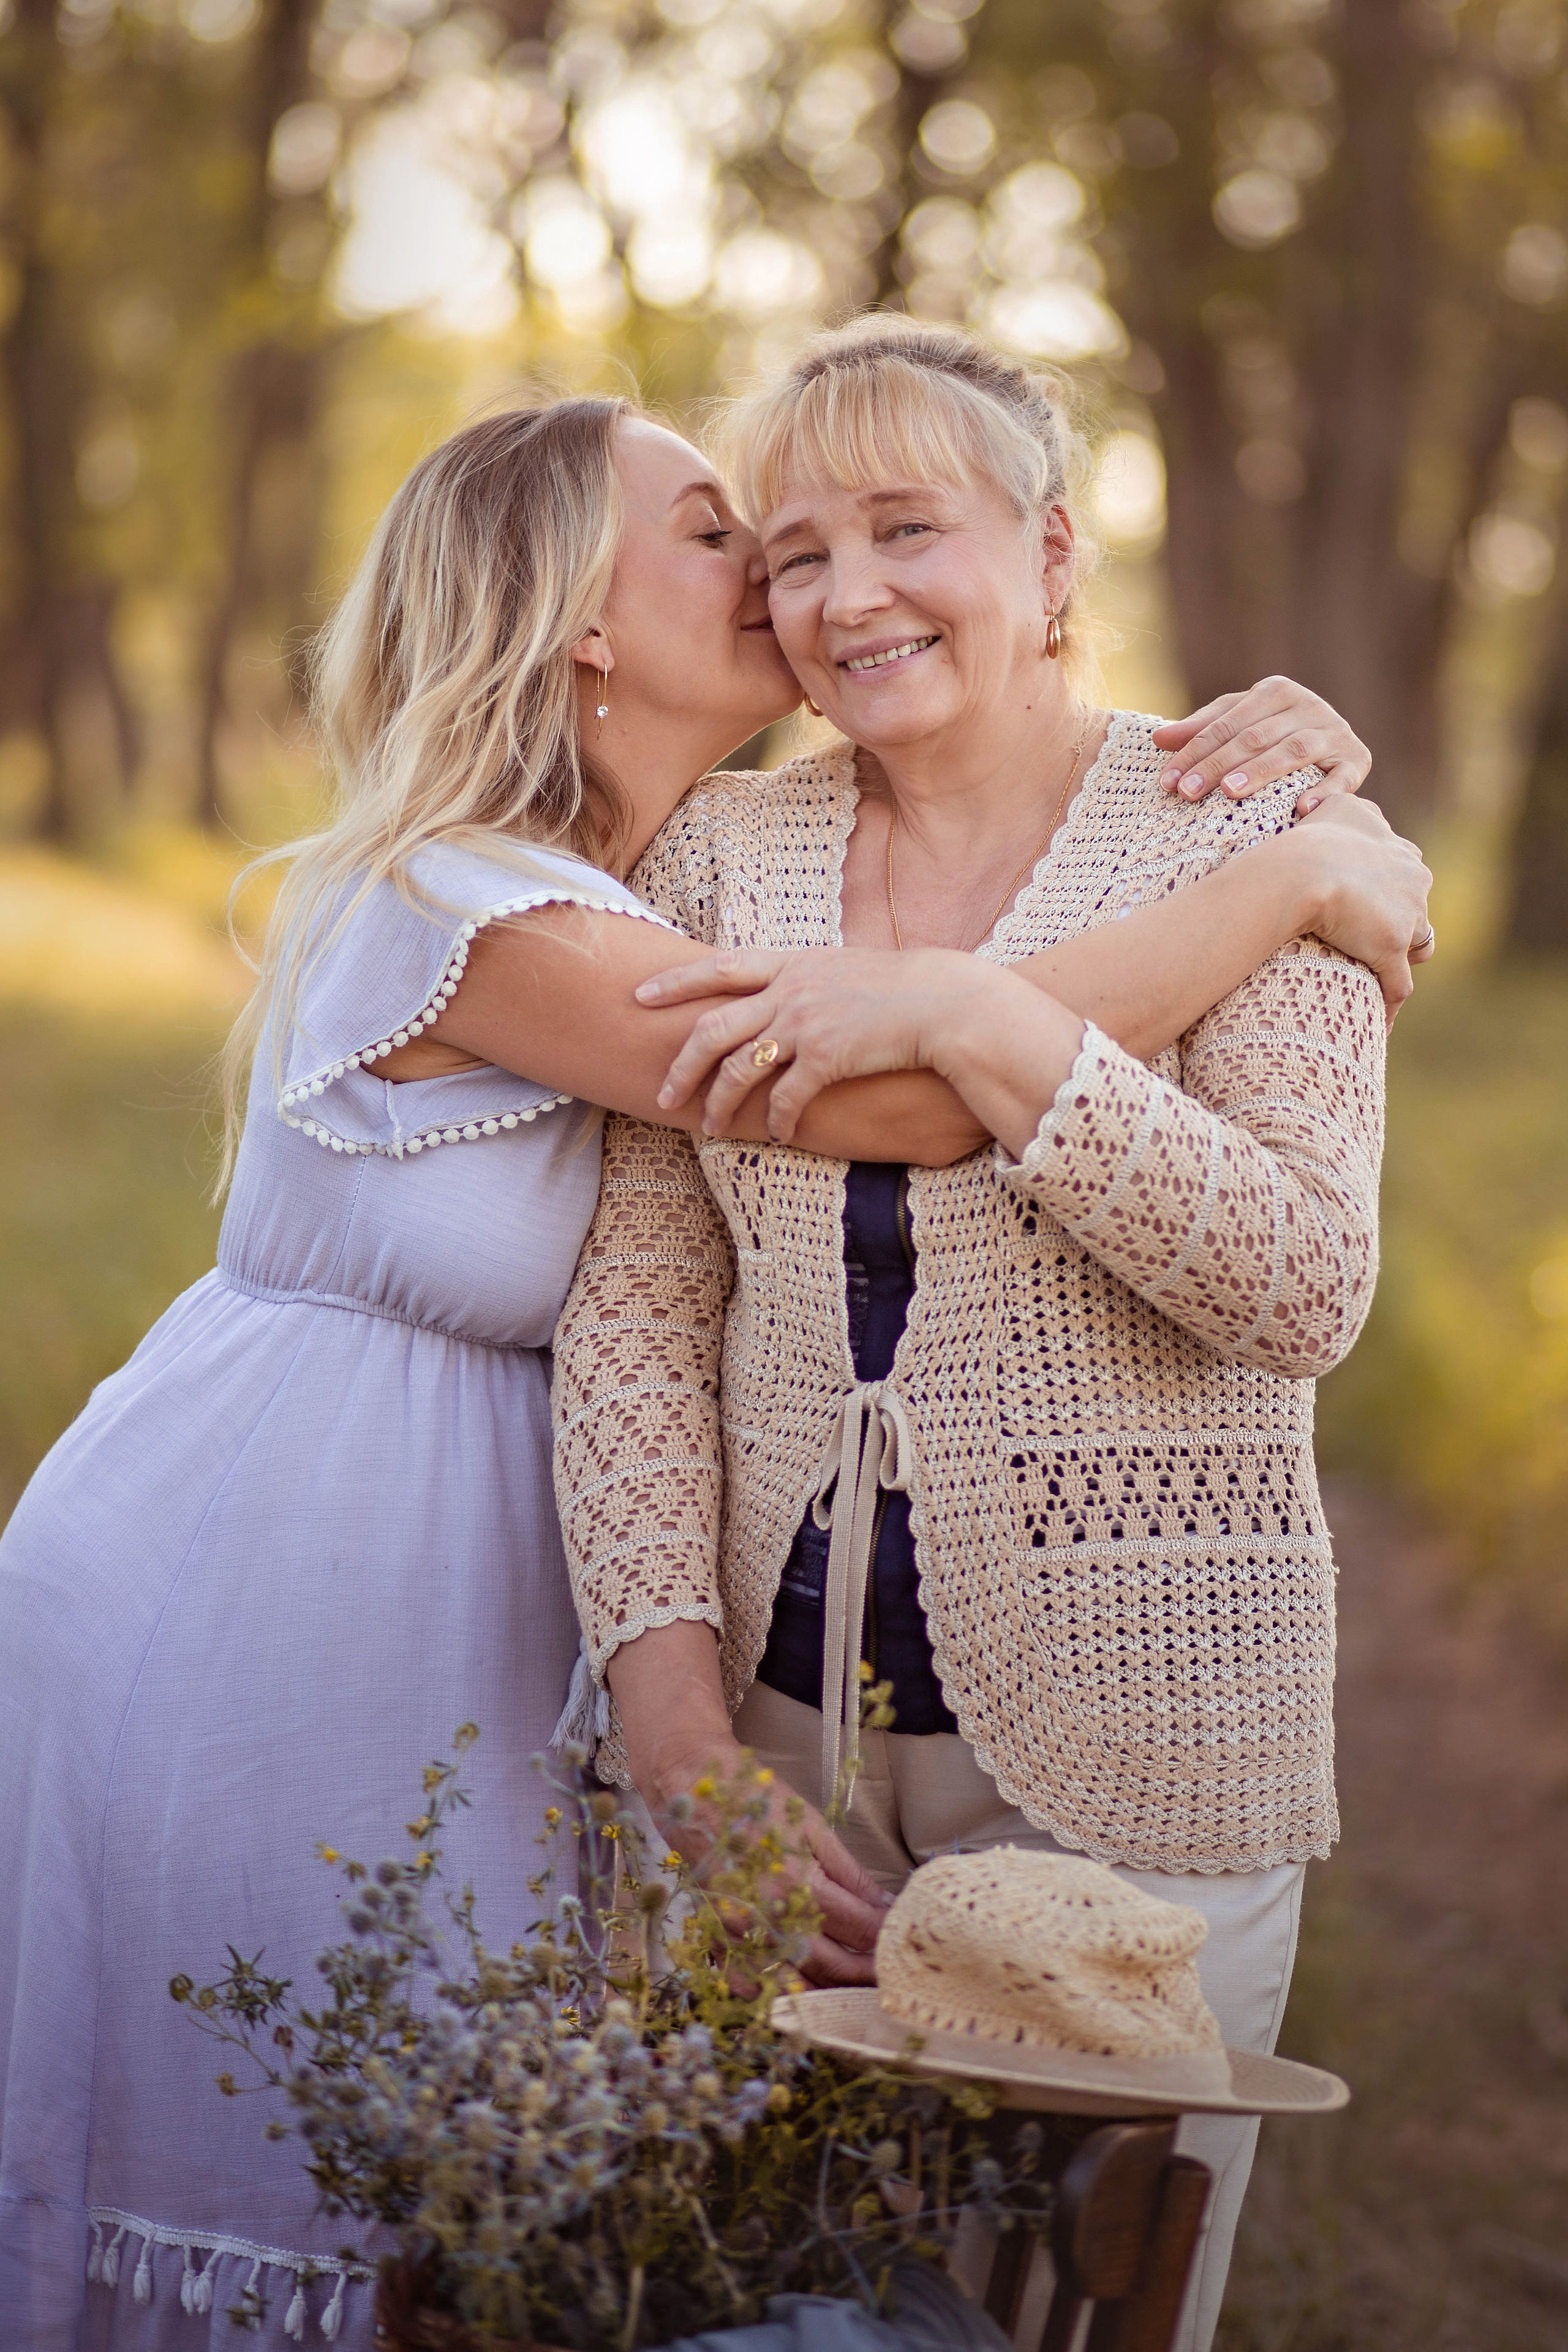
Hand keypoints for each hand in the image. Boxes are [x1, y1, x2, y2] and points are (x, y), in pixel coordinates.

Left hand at [639, 945, 994, 1143]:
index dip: (676, 982)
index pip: (720, 967)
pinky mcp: (827, 1057)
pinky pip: (785, 1097)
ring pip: (739, 1068)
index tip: (639, 994)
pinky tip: (777, 1136)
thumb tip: (784, 992)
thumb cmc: (902, 988)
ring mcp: (806, 1022)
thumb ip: (807, 979)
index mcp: (792, 964)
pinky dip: (776, 1121)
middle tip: (663, 1093)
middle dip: (681, 1065)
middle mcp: (791, 990)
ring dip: (719, 1103)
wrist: (945, 1002)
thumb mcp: (845, 968)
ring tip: (710, 1127)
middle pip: (713, 1028)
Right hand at [643, 1738, 888, 1987]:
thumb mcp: (812, 1825)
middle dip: (866, 1975)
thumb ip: (850, 1872)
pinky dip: (774, 1993)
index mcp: (799, 1885)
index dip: (886, 1939)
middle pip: (831, 1966)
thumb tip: (884, 1905)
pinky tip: (798, 1990)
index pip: (859, 1929)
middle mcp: (768, 1919)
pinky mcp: (715, 1934)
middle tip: (891, 1975)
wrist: (689, 1784)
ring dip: (827, 1993)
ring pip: (792, 1983)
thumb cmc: (754, 1797)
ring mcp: (739, 1933)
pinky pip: (745, 1982)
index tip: (905, 1942)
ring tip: (855, 1989)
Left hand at [1153, 677, 1369, 811]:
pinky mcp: (1356, 760)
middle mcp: (1308, 706)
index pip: (1227, 723)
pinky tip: (1302, 810)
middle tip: (1187, 793)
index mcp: (1276, 691)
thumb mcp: (1238, 725)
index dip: (1194, 752)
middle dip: (1217, 765)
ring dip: (1262, 771)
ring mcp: (1334, 733)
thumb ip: (1202, 729)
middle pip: (1255, 737)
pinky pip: (1342, 778)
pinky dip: (1324, 793)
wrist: (1335, 744)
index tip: (1167, 782)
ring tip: (1231, 791)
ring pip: (1294, 750)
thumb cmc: (1273, 735)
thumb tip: (1157, 738)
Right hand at [1285, 796, 1433, 1023]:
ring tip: (1377, 976)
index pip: (1407, 871)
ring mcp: (1405, 915)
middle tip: (1366, 938)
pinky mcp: (1391, 948)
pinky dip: (1390, 1003)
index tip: (1367, 902)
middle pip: (1418, 908)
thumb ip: (1344, 806)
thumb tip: (1328, 803)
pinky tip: (1381, 1021)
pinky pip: (1397, 985)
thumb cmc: (1305, 838)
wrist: (1301, 870)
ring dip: (1402, 959)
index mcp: (1399, 848)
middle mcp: (1413, 877)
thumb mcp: (1332, 806)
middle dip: (1401, 923)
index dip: (1389, 889)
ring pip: (1418, 944)